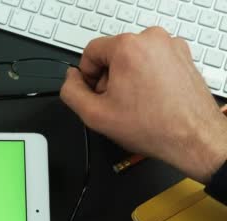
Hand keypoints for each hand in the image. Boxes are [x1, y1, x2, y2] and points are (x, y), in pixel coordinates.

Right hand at [60, 27, 226, 182]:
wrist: (193, 138)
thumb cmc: (153, 127)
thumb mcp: (94, 115)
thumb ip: (71, 92)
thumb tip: (70, 79)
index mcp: (128, 47)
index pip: (90, 51)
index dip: (87, 76)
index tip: (95, 93)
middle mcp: (151, 40)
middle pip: (112, 54)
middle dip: (109, 78)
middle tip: (116, 103)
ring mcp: (170, 47)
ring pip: (132, 58)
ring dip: (127, 79)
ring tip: (135, 104)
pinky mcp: (182, 56)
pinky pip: (152, 62)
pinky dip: (146, 78)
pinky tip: (150, 100)